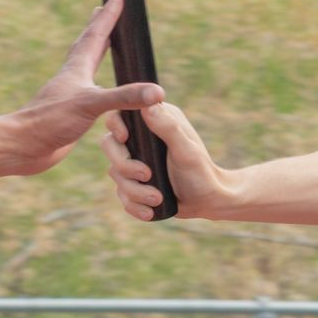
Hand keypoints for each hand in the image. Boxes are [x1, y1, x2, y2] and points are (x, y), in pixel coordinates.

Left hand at [12, 0, 162, 176]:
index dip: (107, 17)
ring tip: (102, 45)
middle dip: (98, 27)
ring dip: (94, 53)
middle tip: (103, 10)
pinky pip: (87, 93)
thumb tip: (157, 92)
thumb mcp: (91, 105)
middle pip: (87, 45)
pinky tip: (96, 93)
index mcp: (76, 69)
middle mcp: (71, 78)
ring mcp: (68, 96)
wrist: (22, 147)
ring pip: (84, 68)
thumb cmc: (50, 122)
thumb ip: (124, 97)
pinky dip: (95, 86)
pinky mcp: (68, 114)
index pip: (95, 35)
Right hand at [102, 99, 236, 221]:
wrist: (207, 200)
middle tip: (146, 175)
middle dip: (125, 165)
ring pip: (115, 174)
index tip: (125, 138)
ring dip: (134, 190)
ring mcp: (135, 161)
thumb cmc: (201, 171)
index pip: (120, 115)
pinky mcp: (134, 182)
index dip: (115, 125)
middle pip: (110, 146)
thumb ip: (167, 127)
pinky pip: (121, 194)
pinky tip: (149, 211)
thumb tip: (146, 105)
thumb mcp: (186, 150)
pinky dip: (134, 205)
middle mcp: (141, 139)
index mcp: (153, 122)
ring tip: (156, 198)